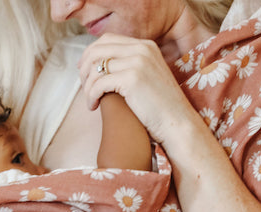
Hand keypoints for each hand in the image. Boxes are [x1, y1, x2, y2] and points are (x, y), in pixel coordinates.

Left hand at [78, 33, 200, 143]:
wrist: (177, 123)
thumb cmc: (160, 107)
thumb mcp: (147, 77)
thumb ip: (129, 66)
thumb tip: (102, 65)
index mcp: (146, 46)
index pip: (107, 39)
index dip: (90, 54)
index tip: (84, 71)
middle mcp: (142, 49)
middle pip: (98, 50)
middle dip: (84, 69)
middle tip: (83, 87)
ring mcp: (138, 62)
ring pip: (96, 67)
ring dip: (87, 85)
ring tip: (90, 100)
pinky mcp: (132, 79)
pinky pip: (99, 83)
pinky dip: (91, 95)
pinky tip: (94, 106)